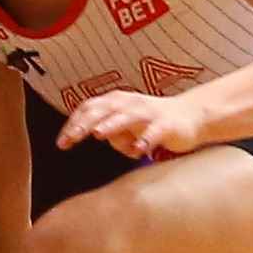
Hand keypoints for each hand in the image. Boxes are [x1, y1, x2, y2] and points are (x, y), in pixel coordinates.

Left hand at [59, 86, 213, 160]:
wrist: (191, 116)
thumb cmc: (151, 122)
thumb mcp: (126, 128)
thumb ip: (111, 132)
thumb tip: (99, 136)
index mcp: (116, 102)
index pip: (89, 108)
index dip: (73, 124)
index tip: (61, 142)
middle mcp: (130, 103)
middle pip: (102, 110)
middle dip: (84, 124)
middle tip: (71, 139)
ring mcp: (149, 113)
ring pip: (127, 116)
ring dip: (112, 124)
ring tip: (98, 134)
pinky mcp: (167, 125)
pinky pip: (155, 132)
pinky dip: (146, 140)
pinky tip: (138, 150)